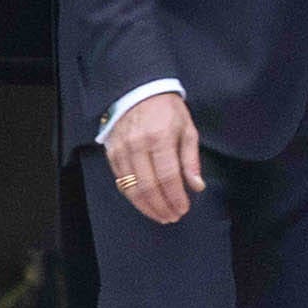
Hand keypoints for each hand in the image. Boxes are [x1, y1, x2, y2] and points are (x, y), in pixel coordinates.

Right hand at [104, 92, 203, 224]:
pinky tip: (143, 202)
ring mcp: (121, 149)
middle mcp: (137, 145)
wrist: (139, 90)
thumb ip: (191, 160)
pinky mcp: (111, 152)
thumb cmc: (167, 110)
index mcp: (160, 137)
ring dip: (146, 206)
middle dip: (161, 206)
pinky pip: (120, 180)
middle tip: (171, 217)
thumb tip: (196, 186)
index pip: (168, 176)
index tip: (182, 209)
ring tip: (159, 215)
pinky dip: (131, 195)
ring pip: (131, 187)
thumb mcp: (187, 129)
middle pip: (148, 186)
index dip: (175, 197)